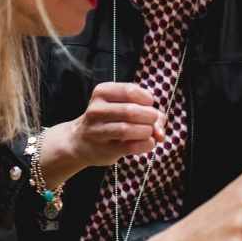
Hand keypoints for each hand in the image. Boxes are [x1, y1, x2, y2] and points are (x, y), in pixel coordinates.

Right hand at [38, 82, 165, 185]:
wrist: (81, 141)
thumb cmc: (109, 120)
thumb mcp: (122, 106)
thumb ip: (148, 111)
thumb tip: (160, 131)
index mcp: (102, 92)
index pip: (130, 91)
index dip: (146, 99)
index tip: (148, 106)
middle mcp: (96, 110)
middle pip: (131, 110)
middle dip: (150, 117)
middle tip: (152, 122)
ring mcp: (97, 131)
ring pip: (128, 129)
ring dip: (147, 131)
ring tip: (149, 132)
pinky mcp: (104, 150)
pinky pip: (129, 147)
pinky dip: (145, 145)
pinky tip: (148, 143)